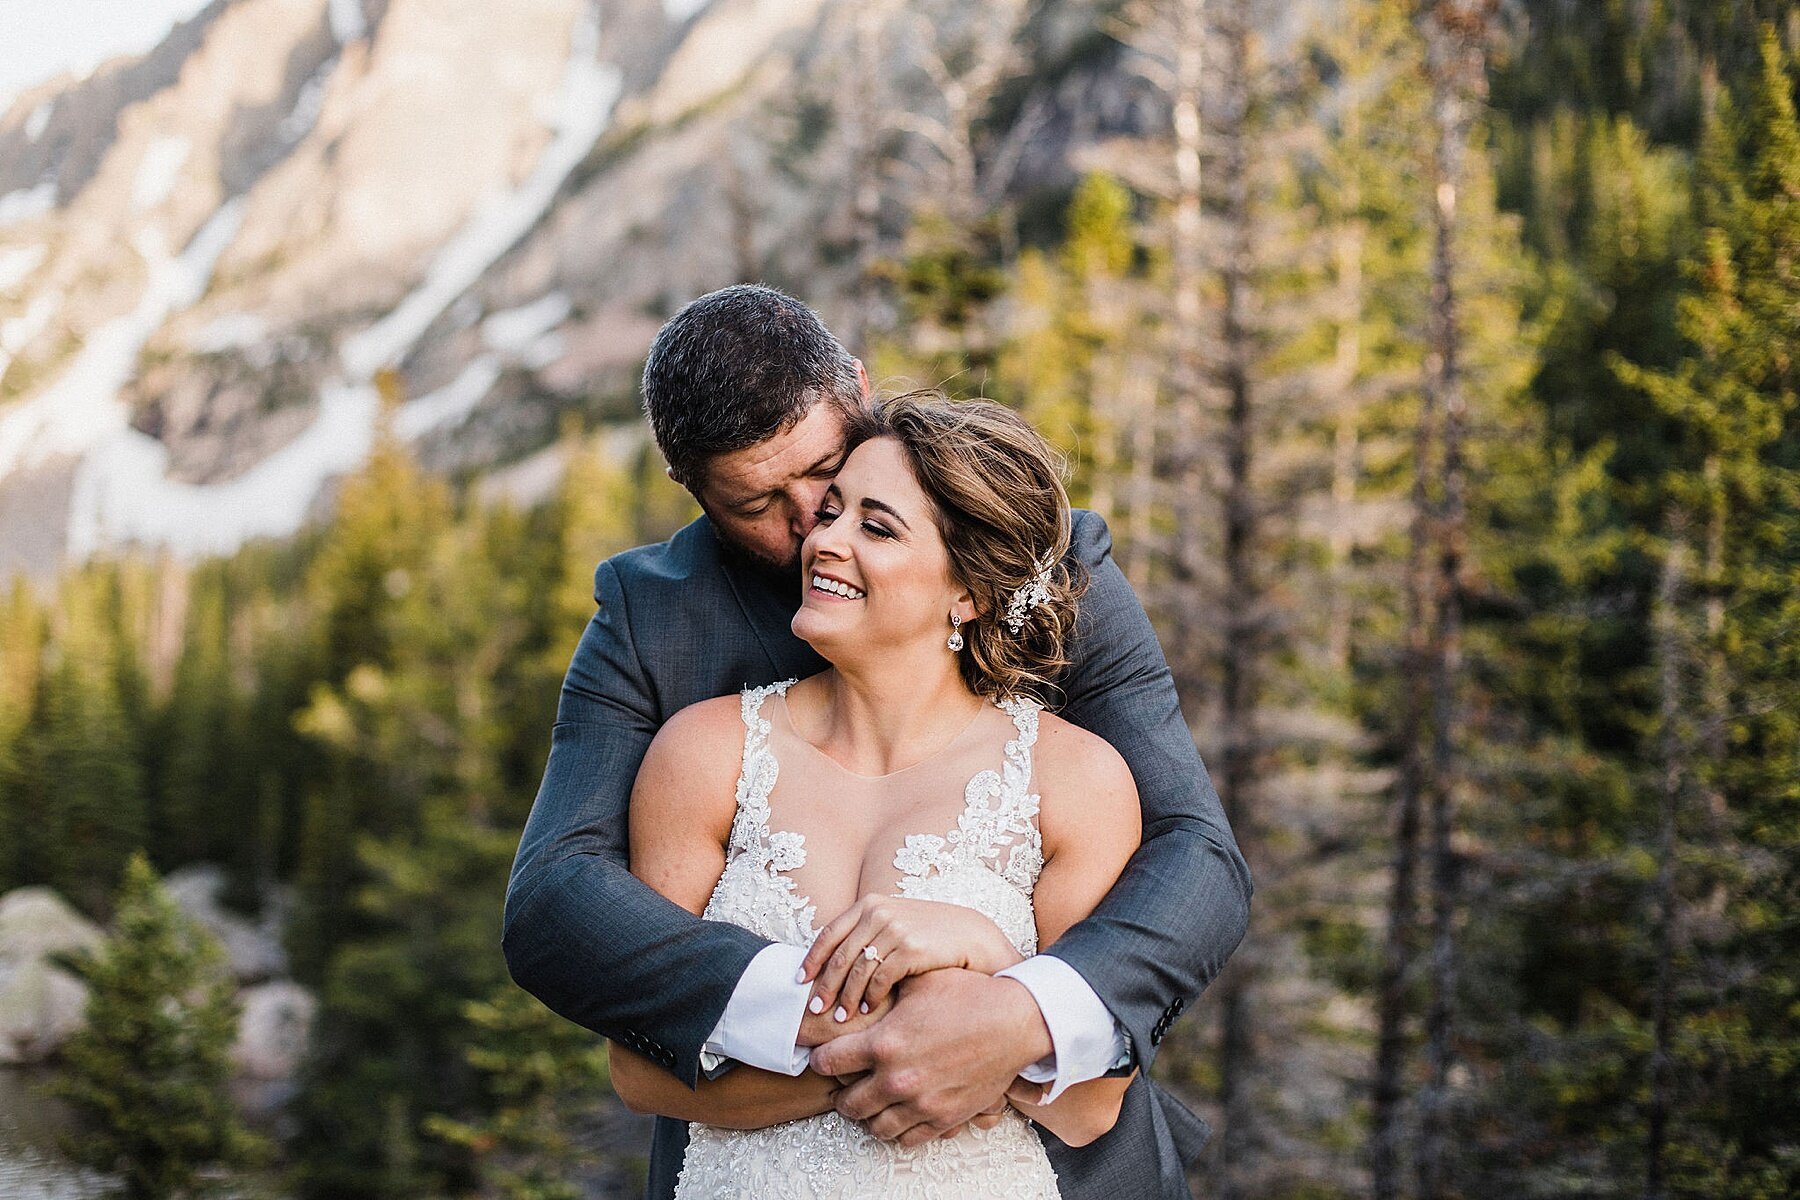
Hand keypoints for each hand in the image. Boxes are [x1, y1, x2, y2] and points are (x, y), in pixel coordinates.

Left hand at [800, 894, 1022, 1021]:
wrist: (973, 936)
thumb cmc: (930, 936)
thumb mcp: (895, 925)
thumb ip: (867, 936)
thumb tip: (833, 964)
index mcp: (870, 905)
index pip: (829, 933)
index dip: (812, 959)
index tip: (800, 981)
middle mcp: (879, 912)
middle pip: (840, 955)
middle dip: (825, 985)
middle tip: (814, 1009)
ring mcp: (895, 929)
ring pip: (858, 970)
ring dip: (847, 996)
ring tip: (841, 1017)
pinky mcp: (911, 948)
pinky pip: (881, 978)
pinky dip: (871, 996)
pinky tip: (868, 1010)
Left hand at [809, 969, 1051, 1147]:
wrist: (1014, 1022)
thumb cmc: (968, 995)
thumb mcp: (920, 981)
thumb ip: (885, 985)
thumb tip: (861, 978)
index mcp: (885, 1043)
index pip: (828, 1062)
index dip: (821, 1057)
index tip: (825, 1055)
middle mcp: (897, 1079)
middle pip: (847, 1104)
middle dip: (841, 1093)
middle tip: (845, 1083)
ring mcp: (920, 1104)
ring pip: (874, 1126)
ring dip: (868, 1115)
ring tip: (872, 1100)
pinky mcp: (943, 1118)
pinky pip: (906, 1138)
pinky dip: (897, 1128)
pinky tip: (899, 1111)